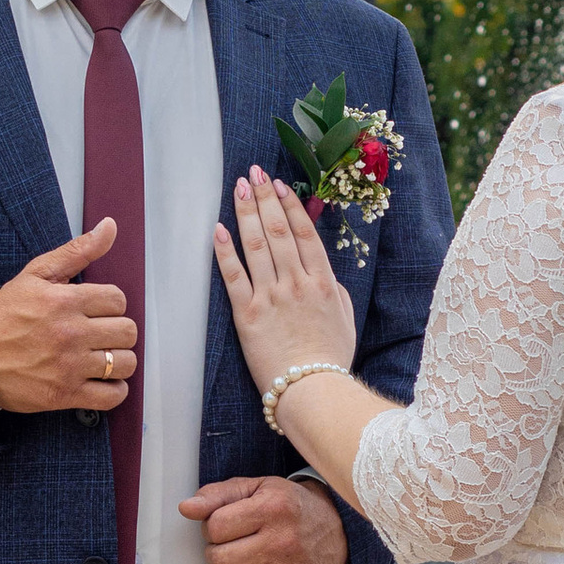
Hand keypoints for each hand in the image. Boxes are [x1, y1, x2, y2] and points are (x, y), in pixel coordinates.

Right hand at [0, 218, 138, 413]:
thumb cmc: (3, 314)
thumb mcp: (36, 274)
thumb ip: (77, 250)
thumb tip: (110, 226)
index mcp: (65, 301)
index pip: (118, 300)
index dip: (109, 305)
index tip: (95, 312)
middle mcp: (70, 333)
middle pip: (127, 331)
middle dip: (117, 331)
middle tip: (99, 334)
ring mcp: (68, 366)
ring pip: (125, 363)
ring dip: (119, 360)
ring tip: (101, 357)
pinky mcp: (64, 394)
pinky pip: (112, 396)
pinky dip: (114, 390)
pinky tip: (101, 380)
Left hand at [179, 473, 349, 563]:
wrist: (341, 527)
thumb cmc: (291, 507)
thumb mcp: (258, 488)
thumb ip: (219, 495)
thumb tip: (186, 508)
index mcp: (273, 507)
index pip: (215, 526)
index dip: (210, 529)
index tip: (222, 529)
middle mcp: (285, 540)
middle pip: (220, 560)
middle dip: (215, 556)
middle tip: (227, 550)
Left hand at [212, 166, 357, 392]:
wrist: (313, 391)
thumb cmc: (330, 359)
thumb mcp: (345, 318)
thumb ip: (334, 290)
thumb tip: (322, 271)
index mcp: (323, 283)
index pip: (305, 234)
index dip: (290, 206)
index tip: (280, 186)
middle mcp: (297, 283)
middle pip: (279, 231)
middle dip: (265, 198)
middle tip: (255, 173)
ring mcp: (271, 297)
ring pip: (256, 246)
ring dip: (246, 212)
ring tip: (239, 187)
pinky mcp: (247, 315)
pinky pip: (233, 276)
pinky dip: (225, 251)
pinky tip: (218, 229)